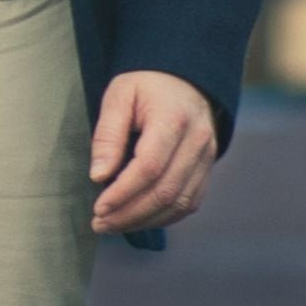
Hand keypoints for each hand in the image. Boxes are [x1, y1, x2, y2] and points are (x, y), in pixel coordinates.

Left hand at [89, 70, 221, 233]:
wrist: (184, 80)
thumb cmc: (145, 86)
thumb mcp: (118, 97)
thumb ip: (108, 135)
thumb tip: (99, 176)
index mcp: (173, 119)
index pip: (149, 167)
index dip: (123, 192)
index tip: (98, 208)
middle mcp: (197, 141)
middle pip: (166, 191)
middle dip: (130, 214)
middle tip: (100, 224)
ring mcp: (207, 158)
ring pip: (180, 203)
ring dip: (144, 221)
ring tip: (113, 225)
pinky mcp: (207, 169)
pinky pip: (189, 203)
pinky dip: (163, 217)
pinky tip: (137, 219)